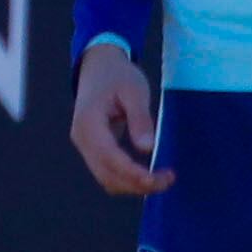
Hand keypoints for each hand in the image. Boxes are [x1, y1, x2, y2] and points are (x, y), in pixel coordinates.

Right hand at [70, 42, 170, 196]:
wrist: (99, 66)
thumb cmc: (118, 75)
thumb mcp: (134, 91)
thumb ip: (140, 119)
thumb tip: (147, 148)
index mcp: (89, 122)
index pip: (109, 157)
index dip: (133, 173)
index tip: (157, 179)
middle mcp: (82, 138)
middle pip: (107, 175)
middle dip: (137, 184)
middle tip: (169, 179)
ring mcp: (85, 145)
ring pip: (107, 178)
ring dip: (134, 185)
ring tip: (162, 178)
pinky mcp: (93, 148)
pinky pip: (108, 172)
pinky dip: (128, 178)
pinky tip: (149, 174)